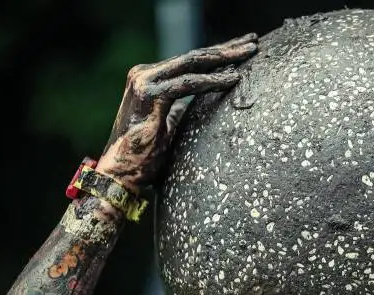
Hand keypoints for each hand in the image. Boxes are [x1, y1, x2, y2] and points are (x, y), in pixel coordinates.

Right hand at [96, 33, 258, 193]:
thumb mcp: (170, 125)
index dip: (218, 54)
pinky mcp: (150, 94)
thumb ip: (183, 109)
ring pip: (193, 63)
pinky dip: (213, 81)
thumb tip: (206, 102)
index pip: (190, 62)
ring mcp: (146, 81)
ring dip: (225, 58)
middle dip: (227, 49)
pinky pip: (189, 84)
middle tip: (253, 42)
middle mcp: (146, 74)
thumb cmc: (146, 156)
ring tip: (250, 53)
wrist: (121, 174)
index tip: (243, 49)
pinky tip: (234, 78)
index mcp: (151, 79)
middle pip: (195, 57)